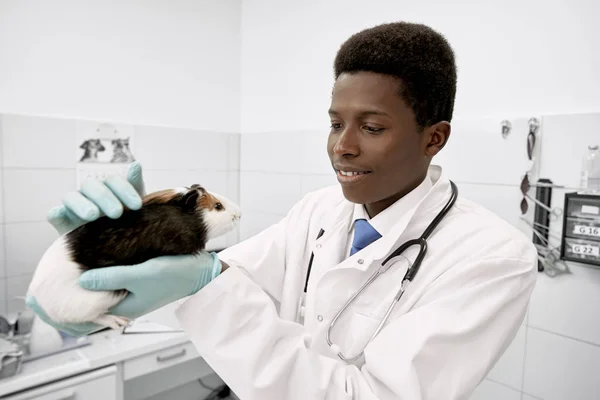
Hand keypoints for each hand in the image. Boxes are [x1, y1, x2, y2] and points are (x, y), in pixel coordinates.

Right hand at [47, 161, 145, 234]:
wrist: (116, 249)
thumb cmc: (127, 223)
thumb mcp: (134, 206)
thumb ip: (135, 184)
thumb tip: (136, 164)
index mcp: (107, 188)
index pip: (112, 180)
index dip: (124, 189)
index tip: (138, 205)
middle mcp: (89, 194)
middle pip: (91, 185)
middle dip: (104, 198)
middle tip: (117, 213)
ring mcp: (73, 208)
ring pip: (70, 197)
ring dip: (81, 204)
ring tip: (93, 216)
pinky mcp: (62, 223)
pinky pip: (54, 214)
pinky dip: (56, 213)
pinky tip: (60, 215)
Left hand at [78, 251, 222, 317]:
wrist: (203, 270)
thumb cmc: (176, 274)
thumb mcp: (142, 274)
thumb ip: (111, 277)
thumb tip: (81, 280)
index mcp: (123, 308)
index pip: (87, 309)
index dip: (72, 297)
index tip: (61, 278)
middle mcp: (125, 301)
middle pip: (93, 295)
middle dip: (80, 282)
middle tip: (67, 261)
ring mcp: (132, 290)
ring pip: (104, 282)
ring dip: (94, 270)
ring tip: (80, 252)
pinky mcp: (138, 279)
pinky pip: (116, 273)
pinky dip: (108, 264)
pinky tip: (103, 248)